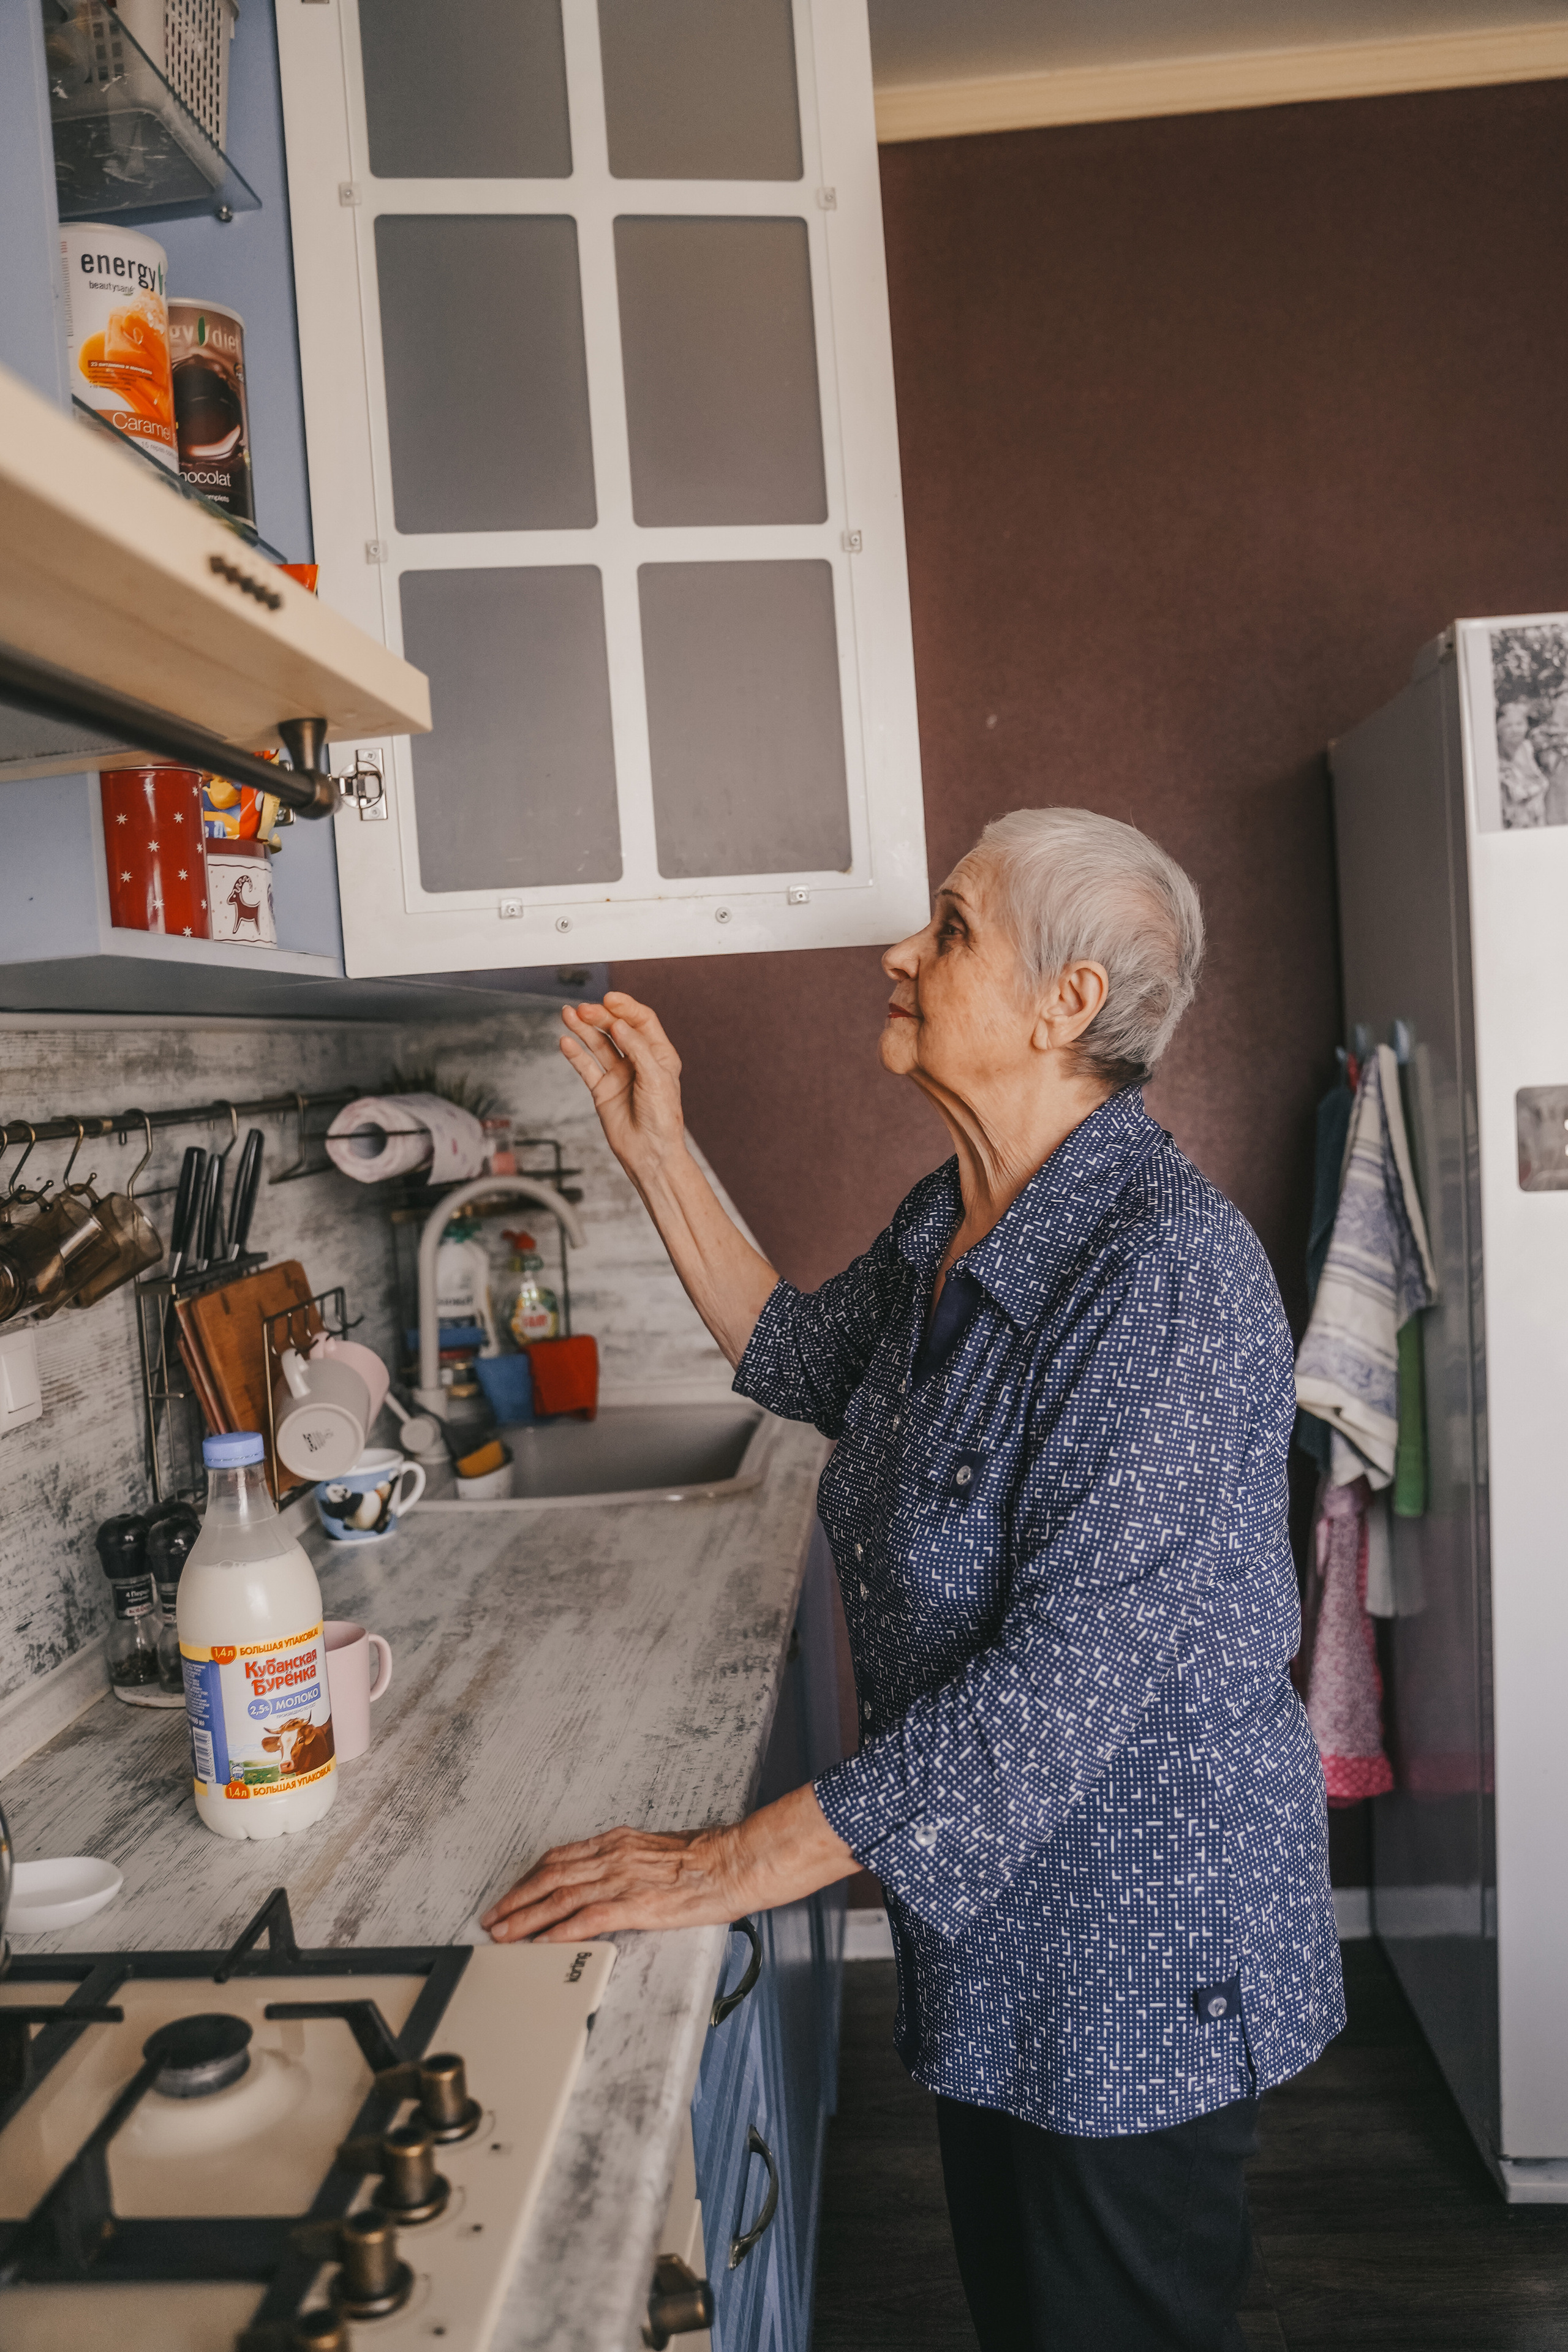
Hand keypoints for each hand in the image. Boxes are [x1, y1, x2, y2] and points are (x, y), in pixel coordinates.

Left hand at [479, 1787, 857, 1944]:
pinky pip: (586, 1919)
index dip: (530, 1878)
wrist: (735, 1862)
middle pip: (550, 1875)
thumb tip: (612, 1875)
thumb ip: (630, 1862)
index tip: (511, 1893)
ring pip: (559, 1897)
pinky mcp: (634, 1904)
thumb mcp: (658, 1851)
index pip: (560, 1858)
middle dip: (517, 1899)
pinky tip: (541, 1944)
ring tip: (504, 1934)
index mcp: (617, 1843)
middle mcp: (612, 1856)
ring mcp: (621, 1879)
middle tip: (492, 1918)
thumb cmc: (707, 1858)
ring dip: (526, 1917)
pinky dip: (558, 1932)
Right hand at [560, 992, 686, 1191]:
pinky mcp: (602, 1090)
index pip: (641, 1021)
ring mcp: (619, 1074)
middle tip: (584, 1009)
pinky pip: (586, 1067)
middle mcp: (638, 1061)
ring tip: (568, 1014)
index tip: (609, 999)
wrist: (650, 1153)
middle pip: (616, 1029)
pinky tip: (565, 1042)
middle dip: (599, 1017)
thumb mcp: (656, 1077)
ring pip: (598, 1045)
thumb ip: (636, 1048)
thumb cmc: (663, 1118)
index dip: (625, 1008)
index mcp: (659, 1054)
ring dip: (583, 1029)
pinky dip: (575, 1054)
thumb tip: (618, 1024)